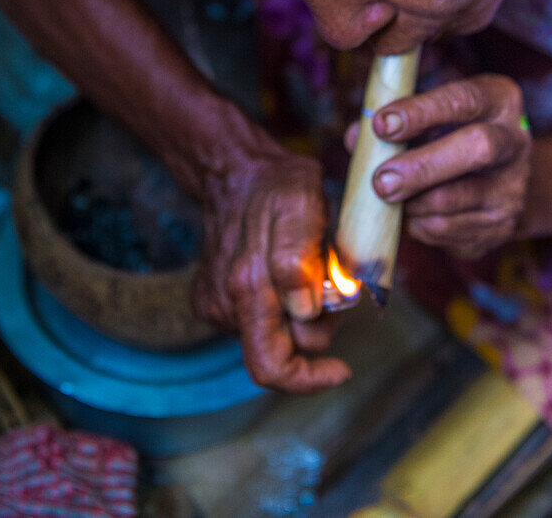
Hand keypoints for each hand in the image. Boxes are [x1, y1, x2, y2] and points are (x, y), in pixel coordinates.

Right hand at [191, 140, 350, 392]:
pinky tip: (283, 275)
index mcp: (247, 286)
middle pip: (279, 353)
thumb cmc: (278, 186)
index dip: (310, 378)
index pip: (273, 367)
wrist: (235, 171)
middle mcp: (225, 302)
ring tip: (309, 272)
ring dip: (297, 317)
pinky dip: (277, 308)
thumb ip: (299, 261)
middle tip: (332, 289)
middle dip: (314, 333)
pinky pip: (254, 321)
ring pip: (270, 336)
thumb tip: (302, 312)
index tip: (341, 368)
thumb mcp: (303, 205)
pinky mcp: (210, 299)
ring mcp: (214, 302)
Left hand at [366, 75, 530, 259]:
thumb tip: (355, 138)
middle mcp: (515, 142)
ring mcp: (513, 189)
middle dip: (422, 167)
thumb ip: (393, 120)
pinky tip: (410, 212)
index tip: (381, 125)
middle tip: (380, 181)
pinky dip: (417, 224)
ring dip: (410, 202)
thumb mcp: (429, 115)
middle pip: (476, 149)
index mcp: (498, 100)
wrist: (497, 179)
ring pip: (454, 200)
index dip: (420, 112)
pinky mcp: (502, 228)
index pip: (462, 100)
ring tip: (388, 196)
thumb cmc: (449, 134)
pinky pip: (447, 232)